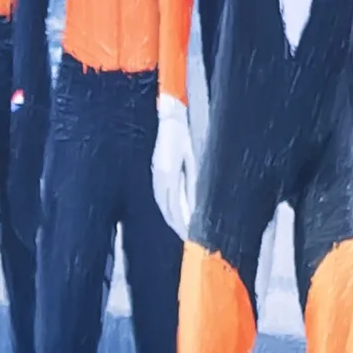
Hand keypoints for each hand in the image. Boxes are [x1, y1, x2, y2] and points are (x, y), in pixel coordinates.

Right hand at [150, 97, 195, 238]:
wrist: (169, 115)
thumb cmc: (187, 133)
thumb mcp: (195, 158)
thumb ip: (194, 183)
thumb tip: (197, 207)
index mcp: (169, 174)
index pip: (175, 207)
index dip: (183, 224)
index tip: (192, 235)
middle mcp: (159, 177)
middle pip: (167, 208)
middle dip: (178, 224)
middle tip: (190, 237)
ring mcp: (155, 174)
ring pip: (163, 203)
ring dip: (172, 217)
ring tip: (182, 228)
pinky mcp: (156, 170)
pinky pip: (161, 194)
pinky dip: (168, 206)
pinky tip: (175, 210)